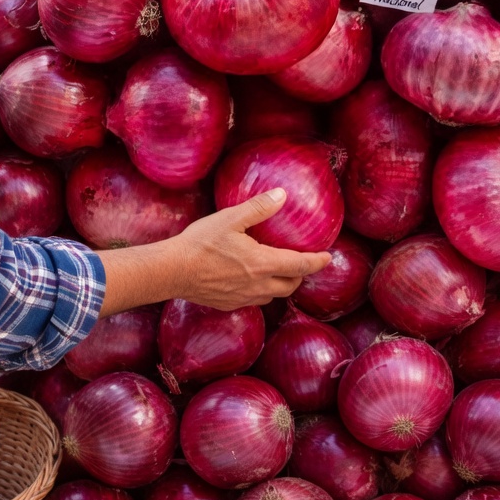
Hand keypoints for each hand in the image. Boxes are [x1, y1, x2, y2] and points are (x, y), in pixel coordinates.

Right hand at [171, 188, 331, 309]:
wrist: (171, 271)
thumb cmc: (200, 243)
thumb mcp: (231, 218)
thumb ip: (259, 207)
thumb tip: (282, 195)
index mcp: (262, 264)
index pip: (300, 266)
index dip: (317, 262)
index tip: (328, 258)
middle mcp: (257, 286)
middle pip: (290, 286)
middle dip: (300, 275)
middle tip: (303, 262)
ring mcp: (242, 298)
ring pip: (273, 296)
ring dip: (282, 285)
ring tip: (280, 271)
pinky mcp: (228, 304)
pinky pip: (254, 301)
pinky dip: (262, 292)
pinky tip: (253, 280)